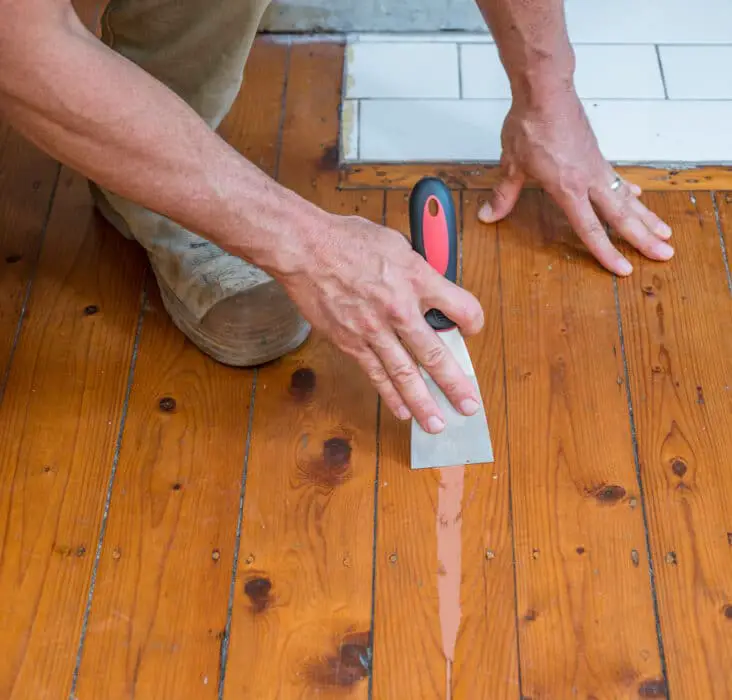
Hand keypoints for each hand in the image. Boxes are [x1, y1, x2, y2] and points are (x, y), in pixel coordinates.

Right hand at [280, 213, 483, 432]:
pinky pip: (375, 374)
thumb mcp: (396, 243)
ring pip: (404, 374)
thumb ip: (417, 270)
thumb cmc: (346, 240)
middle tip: (469, 405)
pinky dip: (390, 395)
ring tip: (437, 423)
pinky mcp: (350, 342)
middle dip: (455, 384)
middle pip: (435, 354)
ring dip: (423, 402)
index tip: (471, 328)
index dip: (472, 321)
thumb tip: (429, 287)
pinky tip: (402, 411)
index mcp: (416, 279)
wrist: (305, 250)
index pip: (461, 308)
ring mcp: (373, 331)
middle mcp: (399, 309)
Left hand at [478, 91, 673, 274]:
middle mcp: (588, 180)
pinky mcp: (596, 155)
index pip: (589, 228)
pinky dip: (629, 192)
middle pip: (621, 216)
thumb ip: (503, 194)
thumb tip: (488, 216)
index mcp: (567, 188)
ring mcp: (596, 166)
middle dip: (643, 238)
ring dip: (647, 218)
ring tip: (665, 234)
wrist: (545, 90)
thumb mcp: (511, 165)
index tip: (624, 269)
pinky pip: (617, 180)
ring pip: (627, 199)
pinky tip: (638, 198)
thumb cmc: (530, 125)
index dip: (606, 251)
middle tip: (665, 256)